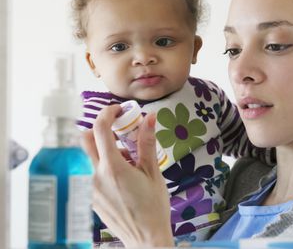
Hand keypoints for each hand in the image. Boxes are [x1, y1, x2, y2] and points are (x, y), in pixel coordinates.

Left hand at [81, 105, 173, 247]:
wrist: (145, 238)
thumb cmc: (153, 207)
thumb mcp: (153, 172)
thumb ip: (147, 143)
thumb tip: (149, 118)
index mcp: (113, 167)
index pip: (101, 129)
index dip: (108, 113)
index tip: (119, 110)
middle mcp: (95, 176)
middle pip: (84, 139)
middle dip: (99, 129)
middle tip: (119, 132)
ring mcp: (89, 188)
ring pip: (85, 156)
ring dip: (100, 148)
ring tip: (124, 158)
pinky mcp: (88, 198)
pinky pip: (87, 173)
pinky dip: (99, 165)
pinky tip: (118, 175)